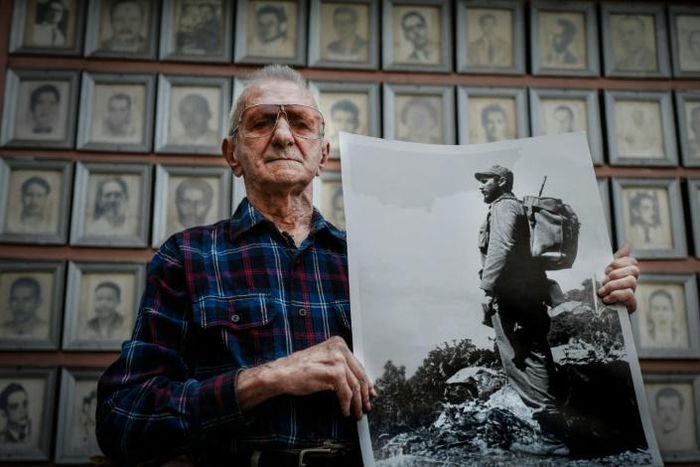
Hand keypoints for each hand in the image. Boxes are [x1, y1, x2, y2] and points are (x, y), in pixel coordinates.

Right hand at [237, 336, 375, 419]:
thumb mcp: (323, 361)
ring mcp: (338, 359)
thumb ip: (340, 367)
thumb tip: (358, 383)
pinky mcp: (334, 373)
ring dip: (356, 403)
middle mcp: (340, 348)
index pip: (358, 365)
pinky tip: (344, 411)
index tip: (369, 393)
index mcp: (338, 343)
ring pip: (355, 386)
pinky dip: (346, 404)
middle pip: (359, 375)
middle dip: (364, 395)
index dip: (365, 383)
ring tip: (355, 413)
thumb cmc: (299, 369)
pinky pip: (346, 393)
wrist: (282, 373)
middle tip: (365, 407)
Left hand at [597, 245, 638, 312]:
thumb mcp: (603, 271)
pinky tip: (606, 299)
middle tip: (603, 280)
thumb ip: (615, 259)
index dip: (619, 263)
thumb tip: (627, 245)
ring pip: (632, 282)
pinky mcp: (631, 305)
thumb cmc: (599, 288)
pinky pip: (630, 295)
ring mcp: (632, 293)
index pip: (632, 261)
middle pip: (634, 270)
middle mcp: (631, 282)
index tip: (606, 269)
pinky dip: (616, 295)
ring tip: (601, 291)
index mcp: (625, 272)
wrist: (593, 310)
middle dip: (616, 274)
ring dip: (613, 285)